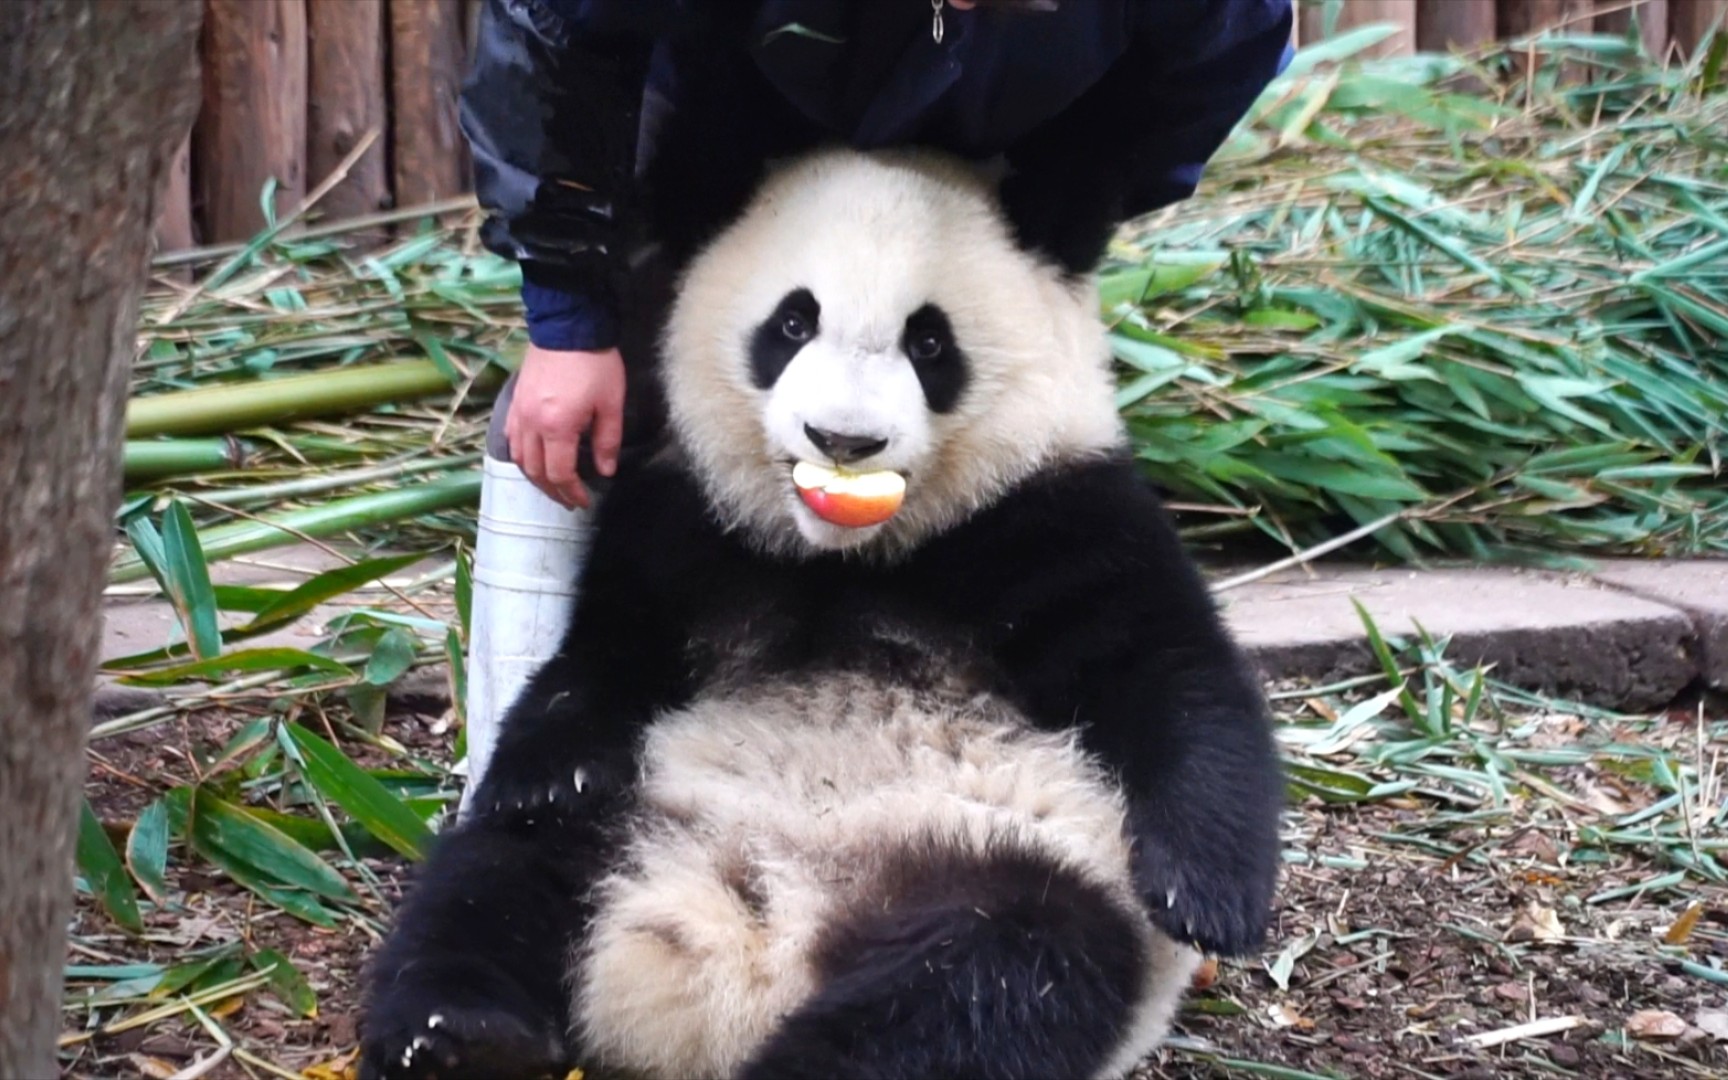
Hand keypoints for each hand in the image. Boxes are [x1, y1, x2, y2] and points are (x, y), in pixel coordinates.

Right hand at [504, 344, 625, 509]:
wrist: (568, 326)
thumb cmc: (595, 363)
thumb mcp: (611, 404)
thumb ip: (607, 441)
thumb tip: (606, 471)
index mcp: (557, 427)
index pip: (560, 473)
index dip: (572, 492)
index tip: (584, 501)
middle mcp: (531, 424)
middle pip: (536, 471)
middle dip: (553, 490)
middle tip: (569, 500)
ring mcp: (519, 412)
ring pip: (519, 458)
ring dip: (535, 477)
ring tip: (552, 485)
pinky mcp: (515, 401)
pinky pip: (511, 438)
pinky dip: (520, 456)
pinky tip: (532, 459)